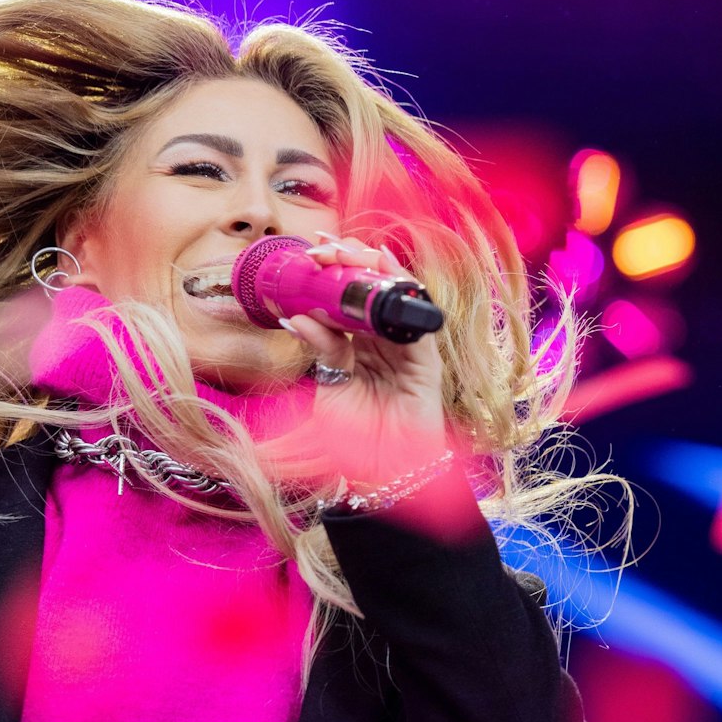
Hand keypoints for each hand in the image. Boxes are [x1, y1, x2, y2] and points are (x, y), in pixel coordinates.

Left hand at [279, 233, 451, 486]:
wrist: (377, 476)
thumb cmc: (353, 438)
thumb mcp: (329, 385)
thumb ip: (321, 349)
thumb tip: (295, 315)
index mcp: (360, 344)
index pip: (349, 297)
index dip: (334, 271)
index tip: (310, 251)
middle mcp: (385, 341)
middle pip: (373, 289)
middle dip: (350, 261)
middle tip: (323, 245)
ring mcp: (408, 350)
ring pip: (397, 297)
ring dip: (373, 271)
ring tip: (346, 254)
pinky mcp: (426, 364)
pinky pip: (415, 325)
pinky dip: (399, 301)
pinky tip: (380, 283)